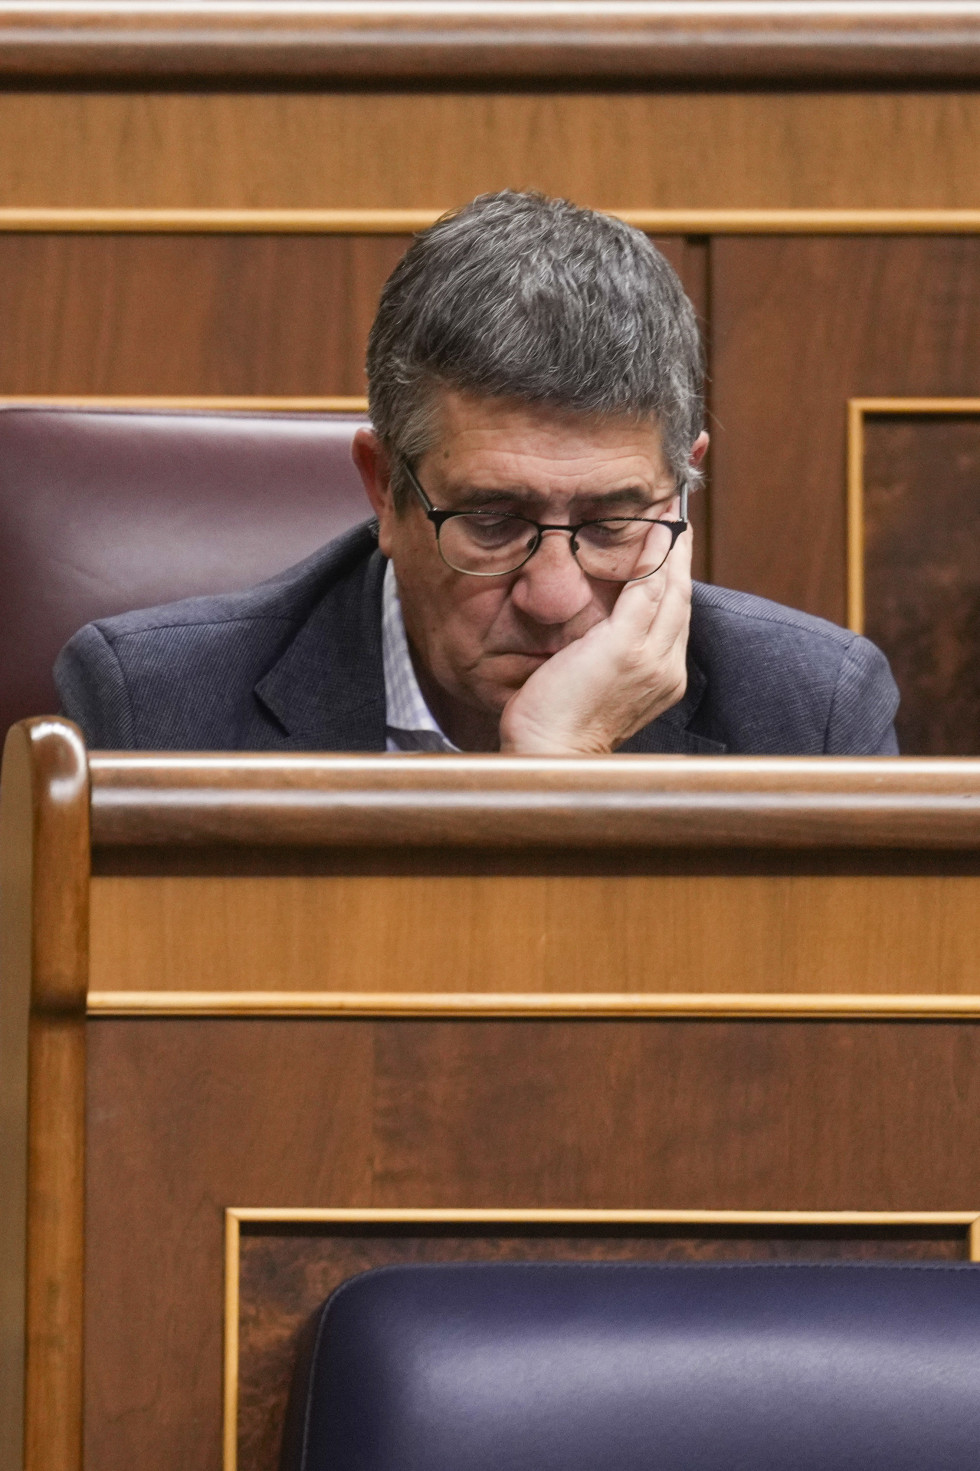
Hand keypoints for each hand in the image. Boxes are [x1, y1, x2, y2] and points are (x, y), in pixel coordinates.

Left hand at [498, 523, 692, 754]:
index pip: (674, 621)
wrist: (552, 754)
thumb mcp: (596, 690)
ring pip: (671, 591)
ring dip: (673, 550)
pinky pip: (648, 589)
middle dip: (681, 559)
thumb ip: (609, 661)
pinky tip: (656, 532)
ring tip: (670, 518)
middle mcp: (666, 669)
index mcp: (662, 681)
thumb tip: (599, 635)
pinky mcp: (626, 647)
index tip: (672, 556)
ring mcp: (651, 658)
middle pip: (681, 601)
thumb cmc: (561, 729)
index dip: (674, 584)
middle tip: (678, 523)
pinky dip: (655, 557)